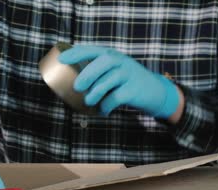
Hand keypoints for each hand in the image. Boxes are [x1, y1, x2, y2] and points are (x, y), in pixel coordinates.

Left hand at [59, 45, 179, 118]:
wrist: (155, 92)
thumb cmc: (128, 84)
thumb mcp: (116, 72)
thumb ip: (99, 73)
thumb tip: (73, 85)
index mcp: (113, 55)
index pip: (93, 50)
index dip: (76, 53)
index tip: (61, 60)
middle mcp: (121, 62)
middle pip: (103, 61)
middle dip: (87, 73)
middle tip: (77, 87)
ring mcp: (129, 75)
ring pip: (109, 80)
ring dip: (95, 92)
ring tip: (88, 102)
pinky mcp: (134, 90)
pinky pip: (116, 97)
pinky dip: (106, 106)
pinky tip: (103, 111)